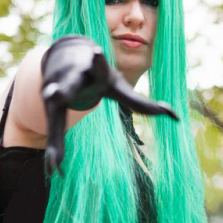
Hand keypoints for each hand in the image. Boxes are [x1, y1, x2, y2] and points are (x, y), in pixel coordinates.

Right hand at [41, 36, 177, 174]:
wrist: (62, 58)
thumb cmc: (96, 77)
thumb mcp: (118, 88)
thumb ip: (145, 105)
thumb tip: (178, 118)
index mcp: (93, 72)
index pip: (97, 67)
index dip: (97, 62)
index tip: (96, 52)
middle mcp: (71, 78)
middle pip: (69, 84)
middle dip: (64, 86)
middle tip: (57, 88)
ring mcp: (55, 89)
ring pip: (53, 102)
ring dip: (49, 111)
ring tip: (44, 106)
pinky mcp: (47, 104)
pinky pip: (53, 131)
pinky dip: (54, 152)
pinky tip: (53, 170)